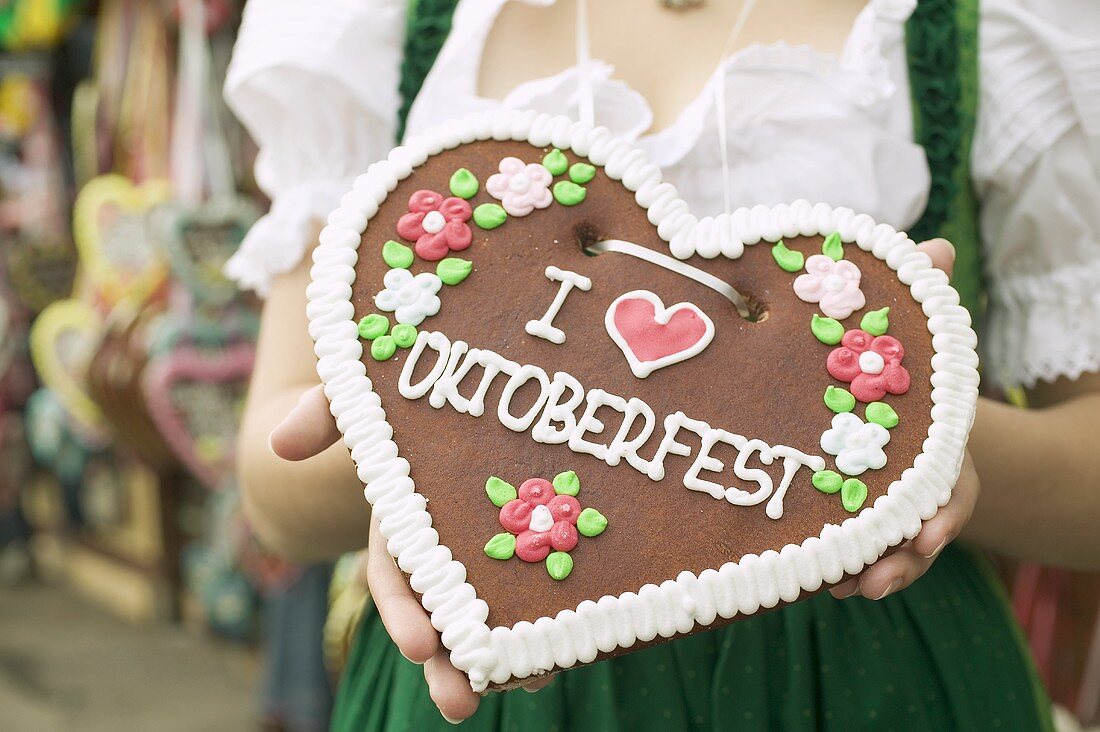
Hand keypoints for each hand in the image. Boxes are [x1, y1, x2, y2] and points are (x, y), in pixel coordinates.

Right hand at [268, 239, 971, 713]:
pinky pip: (562, 565)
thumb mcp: (389, 380)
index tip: (421, 645)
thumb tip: (280, 443)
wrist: (499, 340)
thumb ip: (343, 407)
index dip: (407, 607)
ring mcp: (510, 521)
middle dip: (452, 655)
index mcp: (415, 500)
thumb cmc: (431, 365)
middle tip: (463, 704)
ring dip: (513, 645)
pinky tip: (588, 635)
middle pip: (450, 601)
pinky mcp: (561, 514)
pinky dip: (567, 602)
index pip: (401, 567)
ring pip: (506, 595)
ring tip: (531, 683)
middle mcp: (458, 520)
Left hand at [830, 238, 980, 600]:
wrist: (867, 395)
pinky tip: (813, 579)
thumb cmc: (891, 366)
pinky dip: (832, 566)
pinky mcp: (843, 519)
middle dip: (900, 560)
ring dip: (863, 571)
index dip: (940, 514)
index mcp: (933, 449)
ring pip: (882, 552)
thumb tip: (936, 246)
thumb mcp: (905, 331)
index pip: (950, 489)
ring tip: (836, 586)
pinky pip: (845, 551)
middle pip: (917, 534)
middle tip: (870, 581)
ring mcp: (880, 508)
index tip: (926, 535)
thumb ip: (920, 297)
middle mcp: (911, 486)